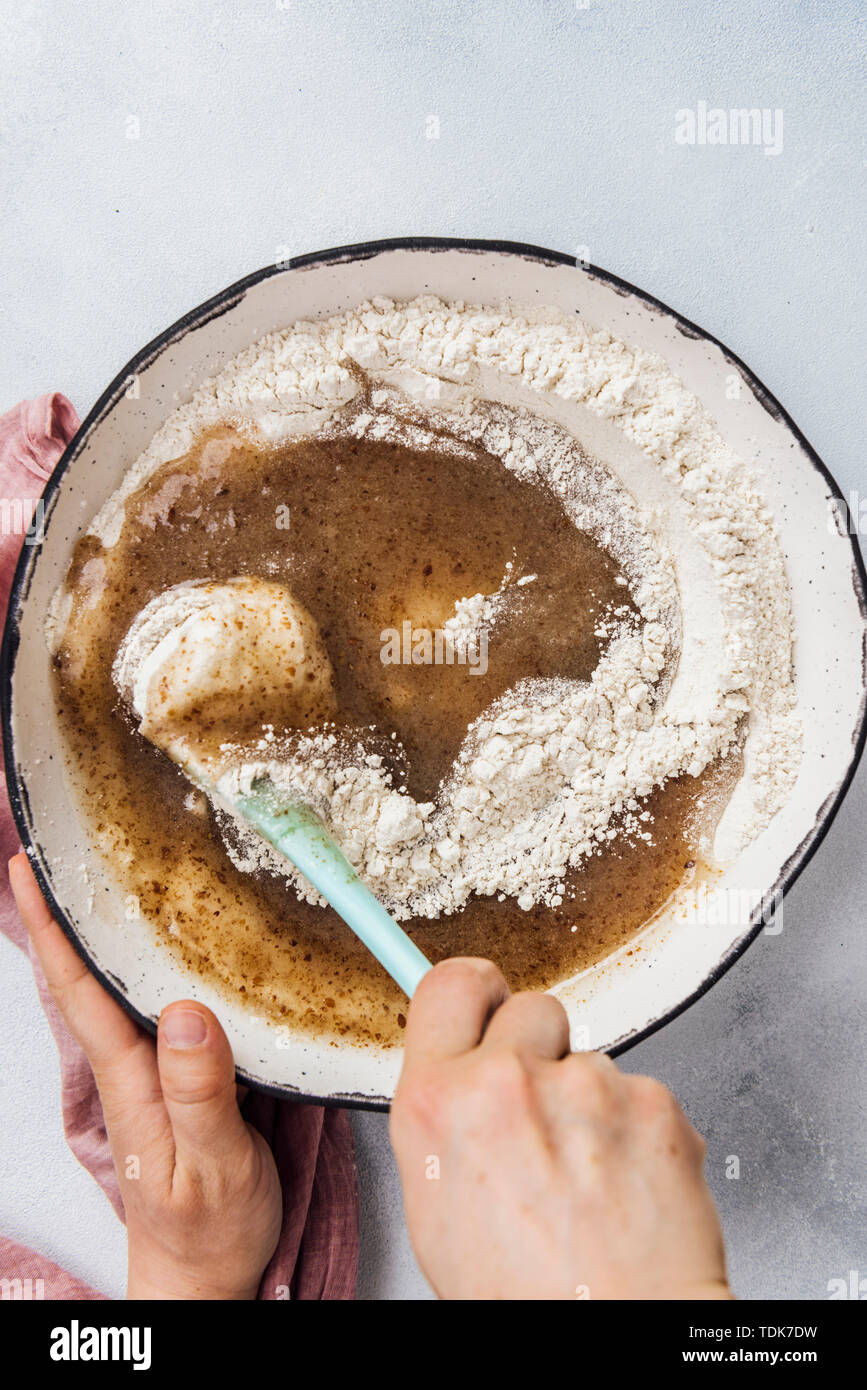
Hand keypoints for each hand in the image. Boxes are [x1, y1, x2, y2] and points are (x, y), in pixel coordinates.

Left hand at [9, 853, 281, 1299]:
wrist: (205, 1275)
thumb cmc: (209, 1227)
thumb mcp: (214, 1164)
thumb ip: (199, 1091)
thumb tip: (184, 1011)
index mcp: (130, 1079)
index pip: (79, 990)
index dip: (51, 928)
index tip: (27, 870)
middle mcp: (131, 1068)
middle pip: (89, 977)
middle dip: (67, 911)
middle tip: (62, 848)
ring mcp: (151, 1075)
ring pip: (119, 990)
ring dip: (102, 934)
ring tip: (104, 877)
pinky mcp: (176, 1082)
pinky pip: (153, 1011)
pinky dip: (149, 968)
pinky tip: (163, 949)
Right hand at [390, 957, 731, 1299]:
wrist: (612, 1337)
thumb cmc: (523, 1300)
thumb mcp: (437, 1208)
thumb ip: (448, 1121)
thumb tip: (458, 1075)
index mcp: (437, 1104)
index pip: (450, 983)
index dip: (476, 993)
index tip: (488, 1004)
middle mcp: (507, 1081)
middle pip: (532, 1007)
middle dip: (541, 1048)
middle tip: (548, 1112)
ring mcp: (587, 1085)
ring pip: (592, 1059)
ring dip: (592, 1102)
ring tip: (590, 1179)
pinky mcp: (653, 1101)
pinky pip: (642, 1094)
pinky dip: (639, 1132)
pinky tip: (627, 1187)